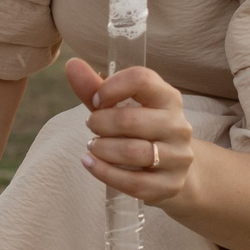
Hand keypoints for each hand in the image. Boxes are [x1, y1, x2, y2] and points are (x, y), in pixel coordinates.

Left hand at [64, 57, 195, 209]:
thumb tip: (71, 65)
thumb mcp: (120, 106)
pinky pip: (132, 182)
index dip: (110, 87)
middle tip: (91, 125)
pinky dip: (104, 172)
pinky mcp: (170, 185)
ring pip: (132, 152)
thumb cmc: (140, 130)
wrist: (174, 168)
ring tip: (92, 146)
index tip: (96, 99)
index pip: (141, 79)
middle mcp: (178, 126)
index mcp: (169, 98)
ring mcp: (178, 157)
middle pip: (130, 120)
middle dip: (100, 123)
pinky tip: (90, 163)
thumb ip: (95, 87)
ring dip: (102, 148)